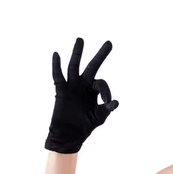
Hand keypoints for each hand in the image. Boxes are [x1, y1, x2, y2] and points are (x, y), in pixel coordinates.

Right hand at [45, 37, 118, 153]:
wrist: (70, 134)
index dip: (106, 91)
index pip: (102, 83)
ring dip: (77, 53)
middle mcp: (83, 85)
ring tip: (81, 40)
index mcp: (94, 90)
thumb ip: (107, 109)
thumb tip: (116, 102)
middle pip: (92, 66)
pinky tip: (57, 54)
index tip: (107, 103)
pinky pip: (58, 75)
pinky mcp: (61, 90)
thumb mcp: (99, 116)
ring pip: (74, 66)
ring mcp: (72, 86)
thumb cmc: (86, 125)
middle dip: (101, 55)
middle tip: (109, 43)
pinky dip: (56, 65)